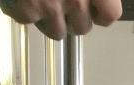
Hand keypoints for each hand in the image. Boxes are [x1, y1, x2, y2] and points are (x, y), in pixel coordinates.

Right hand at [0, 1, 121, 39]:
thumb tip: (97, 2)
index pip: (109, 14)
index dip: (100, 13)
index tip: (94, 10)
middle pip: (82, 28)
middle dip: (73, 18)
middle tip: (62, 0)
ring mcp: (50, 6)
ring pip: (57, 32)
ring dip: (50, 20)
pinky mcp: (26, 10)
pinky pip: (29, 21)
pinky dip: (24, 10)